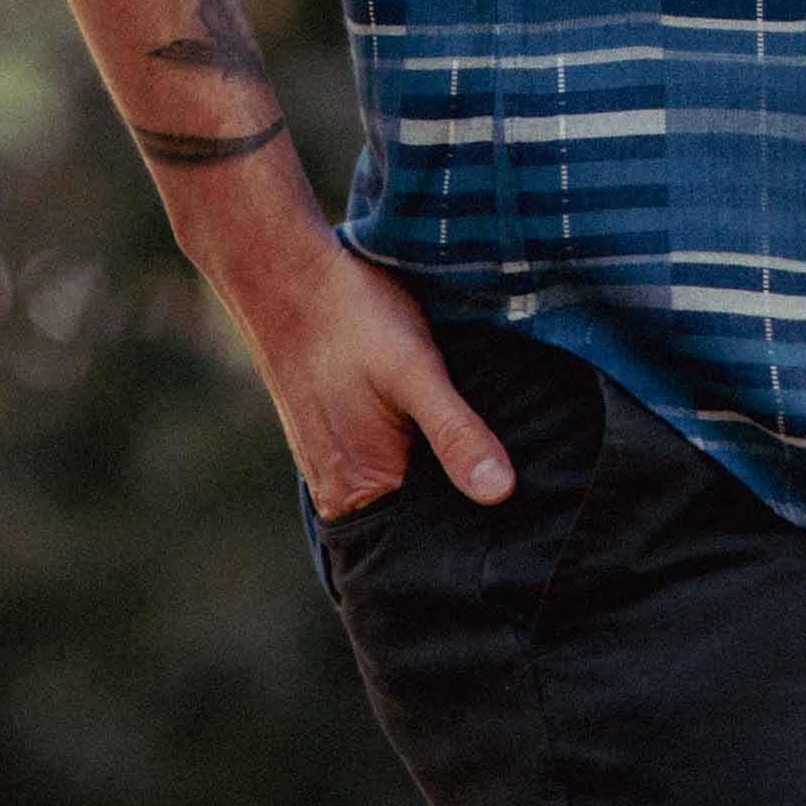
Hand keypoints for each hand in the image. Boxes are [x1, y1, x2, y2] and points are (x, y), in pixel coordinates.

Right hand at [217, 232, 515, 522]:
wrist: (285, 277)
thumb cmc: (352, 316)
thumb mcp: (415, 369)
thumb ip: (456, 433)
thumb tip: (502, 493)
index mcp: (361, 492)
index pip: (439, 529)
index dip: (481, 510)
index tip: (519, 488)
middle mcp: (341, 496)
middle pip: (420, 512)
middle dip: (458, 489)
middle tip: (500, 450)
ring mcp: (331, 470)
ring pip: (404, 486)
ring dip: (435, 466)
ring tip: (464, 431)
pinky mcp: (329, 445)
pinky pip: (383, 465)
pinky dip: (410, 449)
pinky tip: (426, 419)